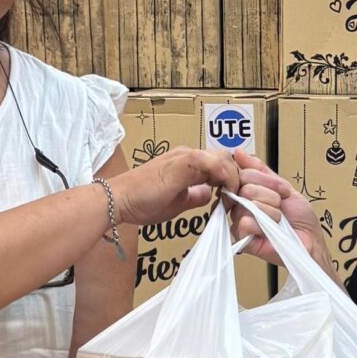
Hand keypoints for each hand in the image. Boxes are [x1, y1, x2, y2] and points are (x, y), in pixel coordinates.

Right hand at [111, 145, 240, 229]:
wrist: (119, 200)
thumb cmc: (141, 202)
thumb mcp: (178, 201)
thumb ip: (195, 195)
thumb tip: (210, 195)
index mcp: (186, 162)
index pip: (219, 163)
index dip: (231, 178)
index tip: (233, 198)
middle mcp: (187, 155)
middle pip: (225, 158)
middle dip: (236, 177)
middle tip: (237, 200)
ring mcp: (184, 157)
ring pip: (221, 158)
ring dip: (232, 177)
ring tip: (232, 198)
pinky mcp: (181, 163)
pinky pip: (211, 162)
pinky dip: (223, 175)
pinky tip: (225, 191)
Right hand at [225, 154, 332, 270]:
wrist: (310, 240)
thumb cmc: (299, 218)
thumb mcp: (282, 186)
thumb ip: (260, 170)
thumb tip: (240, 153)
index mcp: (247, 191)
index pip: (243, 173)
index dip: (265, 180)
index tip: (282, 190)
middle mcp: (240, 205)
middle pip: (245, 186)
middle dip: (271, 195)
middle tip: (281, 205)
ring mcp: (239, 222)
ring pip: (246, 203)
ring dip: (270, 211)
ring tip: (278, 220)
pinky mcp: (242, 239)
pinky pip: (244, 223)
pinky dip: (262, 225)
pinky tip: (270, 230)